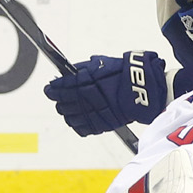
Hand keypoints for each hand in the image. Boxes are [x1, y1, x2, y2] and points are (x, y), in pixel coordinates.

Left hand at [43, 51, 167, 136]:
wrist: (143, 89)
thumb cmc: (124, 74)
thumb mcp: (101, 64)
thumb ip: (83, 68)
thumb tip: (68, 72)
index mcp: (86, 82)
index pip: (62, 87)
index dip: (52, 88)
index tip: (49, 88)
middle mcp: (87, 99)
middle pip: (62, 103)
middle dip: (58, 99)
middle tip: (57, 96)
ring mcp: (94, 113)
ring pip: (69, 117)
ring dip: (65, 112)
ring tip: (66, 107)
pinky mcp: (101, 125)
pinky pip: (81, 129)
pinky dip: (76, 124)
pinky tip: (76, 118)